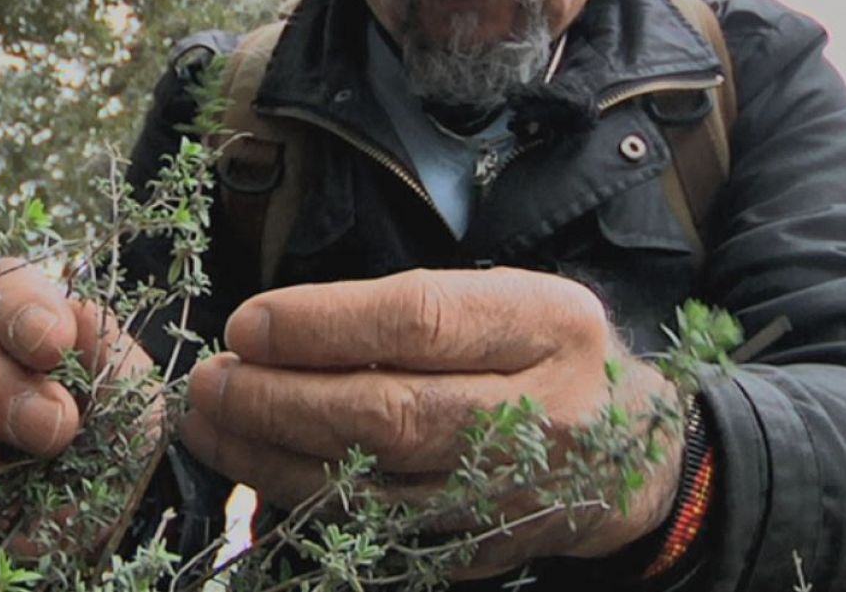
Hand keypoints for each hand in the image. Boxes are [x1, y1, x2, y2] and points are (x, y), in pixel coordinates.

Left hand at [180, 267, 682, 578]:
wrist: (634, 452)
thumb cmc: (547, 353)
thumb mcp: (511, 299)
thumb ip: (415, 310)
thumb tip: (279, 330)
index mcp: (548, 324)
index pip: (420, 321)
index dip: (323, 325)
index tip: (248, 325)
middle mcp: (540, 412)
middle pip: (390, 413)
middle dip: (281, 398)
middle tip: (211, 381)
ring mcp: (514, 492)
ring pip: (375, 484)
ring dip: (274, 456)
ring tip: (212, 423)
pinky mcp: (486, 546)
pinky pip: (379, 528)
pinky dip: (306, 500)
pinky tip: (255, 471)